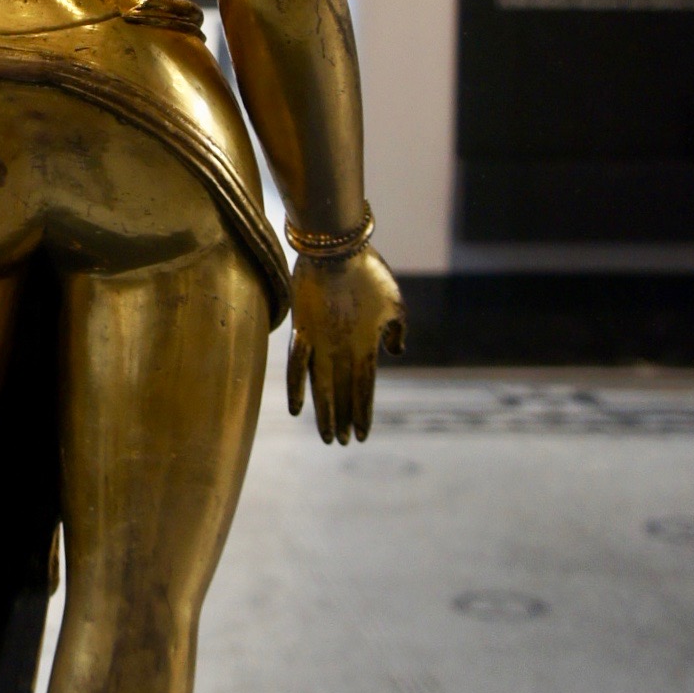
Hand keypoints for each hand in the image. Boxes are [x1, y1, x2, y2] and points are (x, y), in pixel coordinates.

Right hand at [286, 246, 404, 443]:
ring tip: (327, 437)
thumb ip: (397, 331)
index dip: (363, 413)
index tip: (363, 436)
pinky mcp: (300, 331)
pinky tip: (296, 410)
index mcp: (365, 345)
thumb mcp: (396, 302)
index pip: (364, 389)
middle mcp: (341, 350)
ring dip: (324, 414)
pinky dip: (296, 390)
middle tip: (343, 443)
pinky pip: (296, 367)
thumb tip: (395, 352)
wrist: (334, 249)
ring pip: (320, 388)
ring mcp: (318, 343)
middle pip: (342, 394)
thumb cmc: (370, 273)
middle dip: (344, 420)